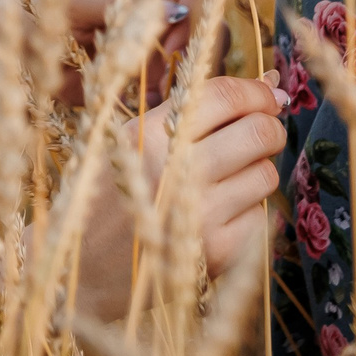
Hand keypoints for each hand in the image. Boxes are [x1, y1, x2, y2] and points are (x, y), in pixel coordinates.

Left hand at [0, 0, 214, 108]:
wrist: (22, 54)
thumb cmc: (41, 14)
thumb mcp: (73, 2)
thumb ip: (121, 3)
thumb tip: (174, 11)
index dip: (190, 21)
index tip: (167, 53)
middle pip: (206, 22)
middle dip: (189, 55)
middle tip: (159, 84)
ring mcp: (165, 31)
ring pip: (201, 53)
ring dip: (180, 77)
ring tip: (145, 94)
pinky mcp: (158, 64)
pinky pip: (182, 79)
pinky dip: (168, 94)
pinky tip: (141, 101)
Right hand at [74, 71, 287, 318]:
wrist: (85, 271)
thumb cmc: (110, 196)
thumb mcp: (132, 141)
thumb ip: (195, 111)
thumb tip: (271, 83)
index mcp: (148, 135)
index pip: (226, 95)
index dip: (257, 92)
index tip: (268, 95)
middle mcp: (175, 172)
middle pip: (259, 132)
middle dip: (269, 129)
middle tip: (258, 135)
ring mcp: (199, 215)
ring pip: (265, 174)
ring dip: (255, 172)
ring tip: (225, 180)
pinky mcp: (216, 253)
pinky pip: (259, 215)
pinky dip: (246, 211)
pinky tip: (216, 216)